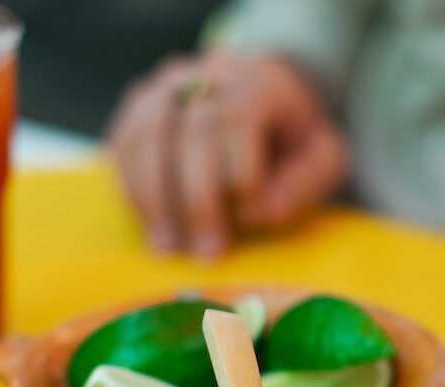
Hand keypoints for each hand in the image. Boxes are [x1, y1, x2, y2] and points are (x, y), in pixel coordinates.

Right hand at [108, 52, 348, 257]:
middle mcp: (202, 75)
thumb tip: (268, 212)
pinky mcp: (135, 112)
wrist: (257, 104)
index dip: (242, 178)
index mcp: (255, 82)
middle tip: (206, 253)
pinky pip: (124, 149)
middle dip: (197, 202)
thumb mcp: (321, 157)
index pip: (236, 122)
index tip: (252, 220)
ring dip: (155, 201)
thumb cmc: (289, 140)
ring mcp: (162, 90)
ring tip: (169, 247)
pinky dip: (133, 191)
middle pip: (188, 134)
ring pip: (146, 139)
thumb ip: (307, 181)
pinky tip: (152, 226)